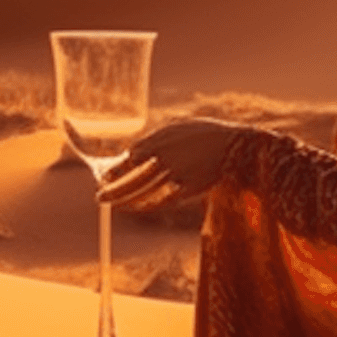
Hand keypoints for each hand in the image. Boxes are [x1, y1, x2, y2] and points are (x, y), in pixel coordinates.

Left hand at [98, 117, 245, 209]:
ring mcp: (179, 172)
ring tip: (112, 205)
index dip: (119, 168)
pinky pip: (165, 199)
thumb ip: (156, 140)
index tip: (105, 176)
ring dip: (127, 200)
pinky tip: (136, 208)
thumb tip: (132, 153)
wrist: (238, 146)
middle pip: (136, 175)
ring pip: (147, 190)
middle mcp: (169, 155)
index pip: (134, 155)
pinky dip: (148, 205)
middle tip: (98, 197)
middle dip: (115, 188)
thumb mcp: (179, 128)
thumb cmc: (206, 135)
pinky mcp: (191, 187)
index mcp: (164, 137)